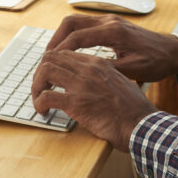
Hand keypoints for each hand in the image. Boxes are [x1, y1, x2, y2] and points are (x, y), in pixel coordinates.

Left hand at [31, 49, 156, 150]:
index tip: (49, 77)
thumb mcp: (120, 82)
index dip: (52, 64)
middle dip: (40, 72)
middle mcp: (88, 69)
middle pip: (52, 57)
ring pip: (45, 71)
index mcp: (98, 63)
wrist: (141, 124)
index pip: (66, 53)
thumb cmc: (134, 108)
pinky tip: (42, 111)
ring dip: (36, 85)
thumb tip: (91, 83)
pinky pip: (46, 96)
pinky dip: (38, 103)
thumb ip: (104, 77)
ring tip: (38, 99)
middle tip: (39, 87)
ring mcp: (81, 84)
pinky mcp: (76, 102)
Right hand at [46, 13, 177, 82]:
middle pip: (71, 22)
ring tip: (52, 55)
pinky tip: (69, 50)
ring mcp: (109, 20)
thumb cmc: (156, 61)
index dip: (60, 50)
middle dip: (55, 39)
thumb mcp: (133, 70)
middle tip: (45, 57)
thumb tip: (84, 74)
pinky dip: (72, 36)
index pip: (77, 36)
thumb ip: (108, 69)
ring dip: (62, 36)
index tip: (48, 63)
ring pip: (76, 21)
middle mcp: (109, 21)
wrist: (172, 51)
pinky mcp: (110, 24)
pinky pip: (84, 25)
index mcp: (113, 31)